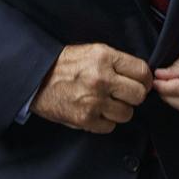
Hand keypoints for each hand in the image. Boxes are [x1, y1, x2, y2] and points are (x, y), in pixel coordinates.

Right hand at [30, 43, 152, 133]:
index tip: (139, 83)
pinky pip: (110, 126)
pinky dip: (104, 122)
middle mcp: (102, 78)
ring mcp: (94, 100)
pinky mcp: (85, 118)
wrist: (33, 78)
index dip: (144, 80)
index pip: (142, 72)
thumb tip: (141, 77)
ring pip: (127, 113)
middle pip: (139, 95)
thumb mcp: (91, 52)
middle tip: (121, 95)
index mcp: (104, 57)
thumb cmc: (63, 65)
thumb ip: (116, 62)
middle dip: (132, 96)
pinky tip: (94, 112)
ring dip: (118, 110)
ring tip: (104, 103)